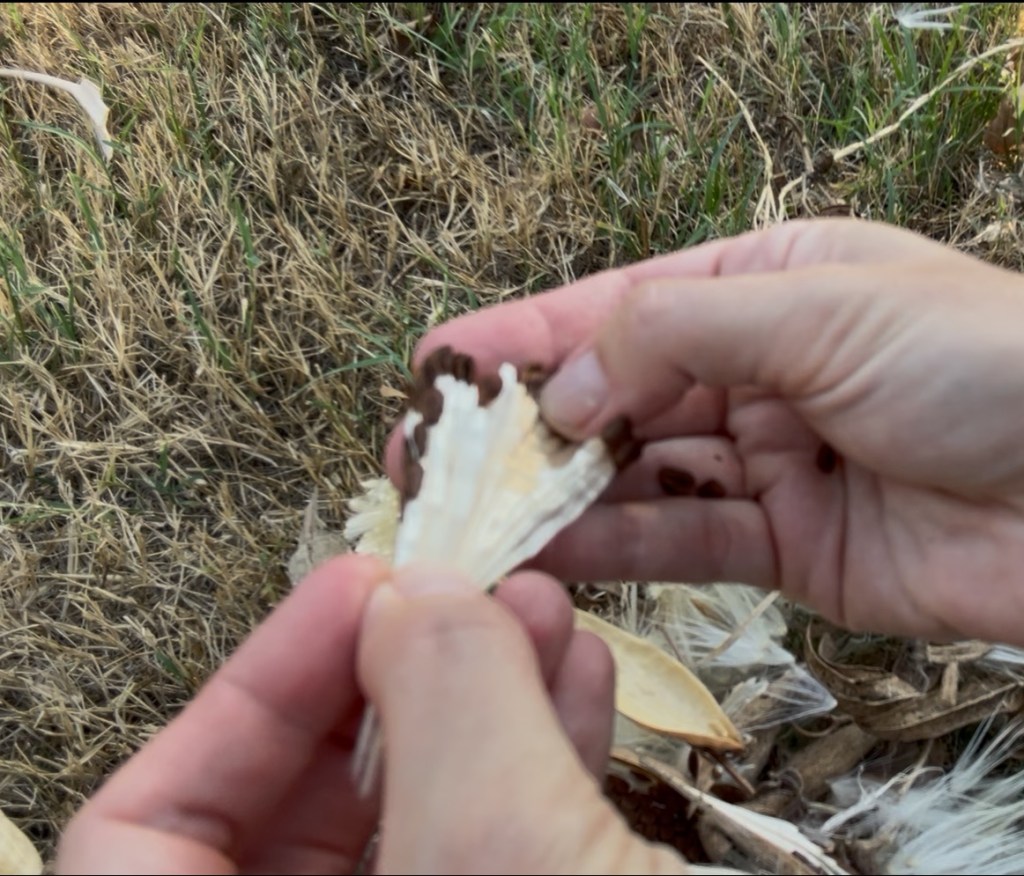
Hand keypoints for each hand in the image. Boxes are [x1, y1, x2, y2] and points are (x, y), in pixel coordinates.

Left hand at [56, 555, 685, 874]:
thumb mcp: (513, 865)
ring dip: (476, 698)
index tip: (355, 589)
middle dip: (385, 679)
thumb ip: (448, 710)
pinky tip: (581, 680)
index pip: (141, 842)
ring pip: (414, 822)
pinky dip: (536, 753)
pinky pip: (500, 849)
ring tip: (537, 610)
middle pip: (292, 820)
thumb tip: (413, 593)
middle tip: (454, 590)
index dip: (246, 695)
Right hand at [406, 219, 1023, 644]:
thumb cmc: (983, 359)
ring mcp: (764, 463)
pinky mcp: (783, 549)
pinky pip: (682, 543)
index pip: (617, 309)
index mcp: (762, 287)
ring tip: (475, 515)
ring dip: (560, 496)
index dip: (524, 338)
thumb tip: (560, 390)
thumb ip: (672, 335)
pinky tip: (551, 553)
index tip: (439, 367)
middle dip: (527, 427)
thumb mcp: (818, 306)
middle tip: (434, 458)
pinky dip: (617, 550)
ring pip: (638, 478)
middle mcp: (753, 372)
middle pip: (615, 399)